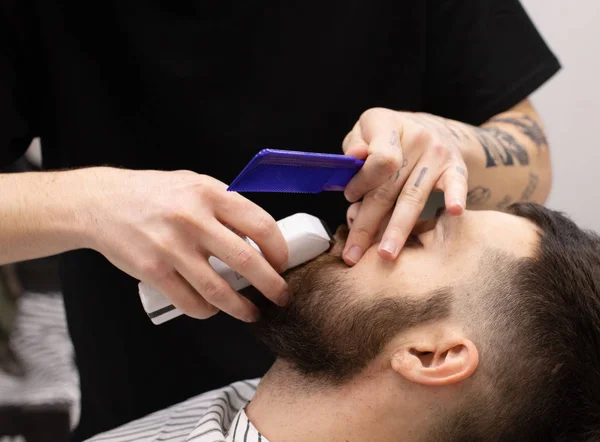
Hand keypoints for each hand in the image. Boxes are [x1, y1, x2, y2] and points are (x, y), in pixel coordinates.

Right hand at [82, 168, 289, 321]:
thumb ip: (226, 207)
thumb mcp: (195, 185)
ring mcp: (171, 246)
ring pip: (219, 291)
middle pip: (247, 262)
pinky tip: (212, 309)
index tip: (282, 264)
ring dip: (242, 308)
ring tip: (252, 312)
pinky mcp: (152, 270)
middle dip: (272, 286)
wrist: (102, 202)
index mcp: (210, 193)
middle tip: (281, 297)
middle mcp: (193, 219)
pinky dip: (206, 311)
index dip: (279, 250)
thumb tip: (260, 238)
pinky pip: (189, 302)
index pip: (261, 225)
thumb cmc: (154, 194)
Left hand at [341, 108, 468, 263]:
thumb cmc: (385, 138)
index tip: (349, 197)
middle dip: (368, 224)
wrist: (430, 127)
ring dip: (397, 230)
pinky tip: (454, 212)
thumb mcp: (363, 132)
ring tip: (386, 254)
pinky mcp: (456, 167)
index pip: (377, 160)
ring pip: (413, 198)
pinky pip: (456, 184)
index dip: (362, 183)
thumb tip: (353, 157)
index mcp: (385, 123)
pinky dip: (455, 197)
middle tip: (353, 255)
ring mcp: (438, 153)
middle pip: (388, 188)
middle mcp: (415, 136)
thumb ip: (353, 147)